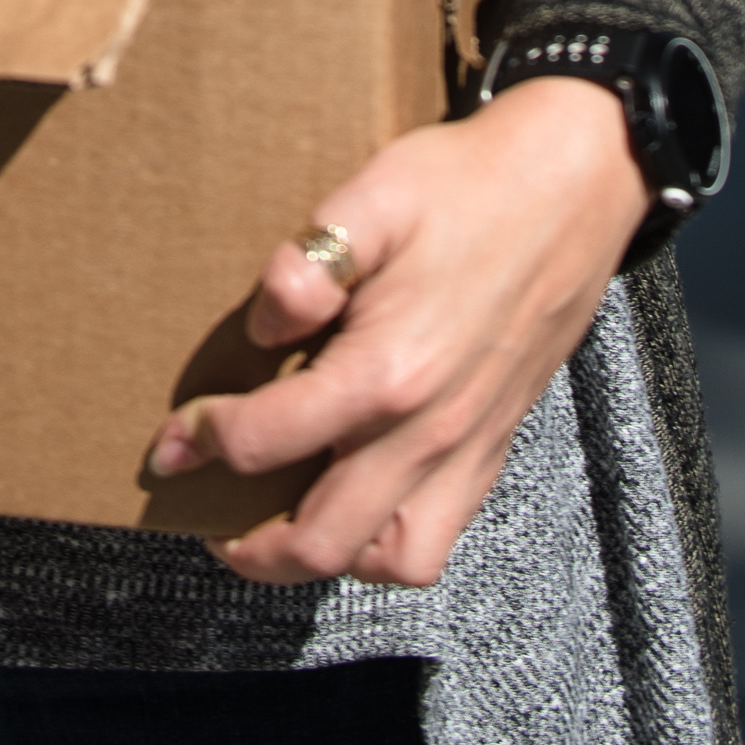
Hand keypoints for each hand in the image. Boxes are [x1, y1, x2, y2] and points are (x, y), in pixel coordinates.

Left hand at [148, 79, 649, 587]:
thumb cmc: (466, 185)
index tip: (172, 436)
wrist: (572, 189)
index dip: (203, 442)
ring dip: (320, 555)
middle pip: (320, 539)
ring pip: (387, 559)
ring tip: (275, 521)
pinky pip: (436, 539)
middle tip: (204, 510)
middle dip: (246, 541)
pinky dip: (384, 545)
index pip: (267, 442)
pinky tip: (353, 502)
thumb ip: (309, 263)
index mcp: (388, 371)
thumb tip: (262, 324)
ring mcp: (467, 449)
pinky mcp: (493, 449)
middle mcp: (429, 430)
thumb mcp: (375, 195)